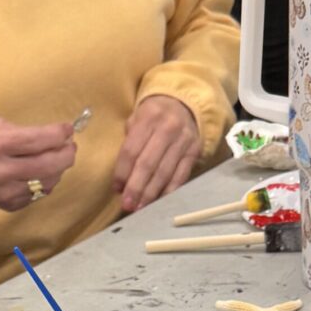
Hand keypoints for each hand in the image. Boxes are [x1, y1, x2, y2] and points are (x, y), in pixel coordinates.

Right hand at [0, 118, 77, 219]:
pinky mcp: (12, 205)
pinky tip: (40, 172)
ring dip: (59, 168)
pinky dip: (46, 180)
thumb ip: (21, 131)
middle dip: (67, 153)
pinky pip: (40, 192)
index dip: (60, 134)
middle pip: (50, 164)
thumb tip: (52, 134)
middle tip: (69, 146)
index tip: (68, 129)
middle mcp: (2, 170)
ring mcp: (8, 191)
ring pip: (50, 181)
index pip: (39, 140)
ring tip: (56, 158)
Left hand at [113, 94, 200, 212]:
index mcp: (148, 118)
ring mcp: (183, 141)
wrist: (185, 103)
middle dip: (135, 187)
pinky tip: (158, 201)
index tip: (116, 188)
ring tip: (139, 207)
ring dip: (150, 193)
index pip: (131, 150)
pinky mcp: (194, 151)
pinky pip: (180, 175)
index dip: (122, 172)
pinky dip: (169, 190)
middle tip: (127, 204)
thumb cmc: (154, 115)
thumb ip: (129, 141)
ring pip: (164, 172)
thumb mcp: (137, 117)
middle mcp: (167, 128)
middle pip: (147, 164)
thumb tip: (122, 177)